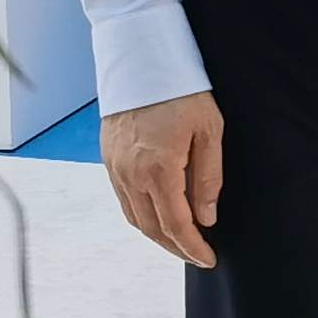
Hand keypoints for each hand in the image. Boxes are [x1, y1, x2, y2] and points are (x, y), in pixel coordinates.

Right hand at [102, 92, 223, 268]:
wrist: (141, 58)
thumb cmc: (181, 90)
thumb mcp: (209, 131)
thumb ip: (208, 178)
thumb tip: (206, 218)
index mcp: (158, 170)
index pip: (176, 225)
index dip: (193, 248)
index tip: (208, 259)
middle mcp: (130, 174)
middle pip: (152, 229)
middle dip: (176, 248)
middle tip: (197, 255)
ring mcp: (115, 167)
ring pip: (134, 217)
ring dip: (157, 235)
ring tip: (180, 240)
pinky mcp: (108, 158)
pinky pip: (123, 200)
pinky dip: (142, 215)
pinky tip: (158, 214)